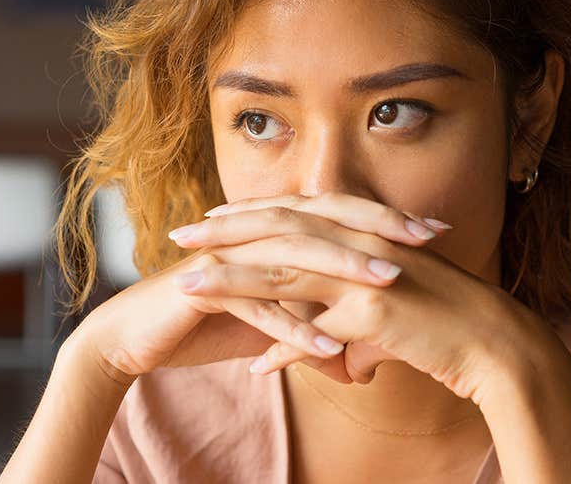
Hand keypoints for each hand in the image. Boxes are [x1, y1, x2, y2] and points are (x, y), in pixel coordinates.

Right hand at [67, 194, 447, 384]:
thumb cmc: (205, 324)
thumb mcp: (268, 326)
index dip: (384, 218)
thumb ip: (310, 328)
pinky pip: (256, 309)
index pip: (336, 215)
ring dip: (344, 272)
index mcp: (270, 232)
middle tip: (427, 239)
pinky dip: (293, 329)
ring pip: (294, 259)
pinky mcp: (205, 289)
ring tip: (391, 284)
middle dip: (377, 229)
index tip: (435, 229)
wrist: (134, 336)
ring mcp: (228, 259)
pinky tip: (328, 349)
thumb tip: (353, 355)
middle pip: (323, 223)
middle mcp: (252, 236)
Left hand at [169, 192, 543, 402]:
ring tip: (189, 287)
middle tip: (181, 237)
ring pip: (285, 273)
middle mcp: (363, 243)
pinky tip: (256, 367)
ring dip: (233, 281)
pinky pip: (317, 333)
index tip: (211, 220)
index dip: (250, 214)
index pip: (295, 212)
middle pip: (279, 231)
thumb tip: (331, 356)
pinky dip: (285, 351)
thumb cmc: (448, 327)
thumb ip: (356, 321)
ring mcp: (369, 274)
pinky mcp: (377, 311)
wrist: (499, 345)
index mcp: (365, 232)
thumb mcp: (394, 310)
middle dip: (226, 234)